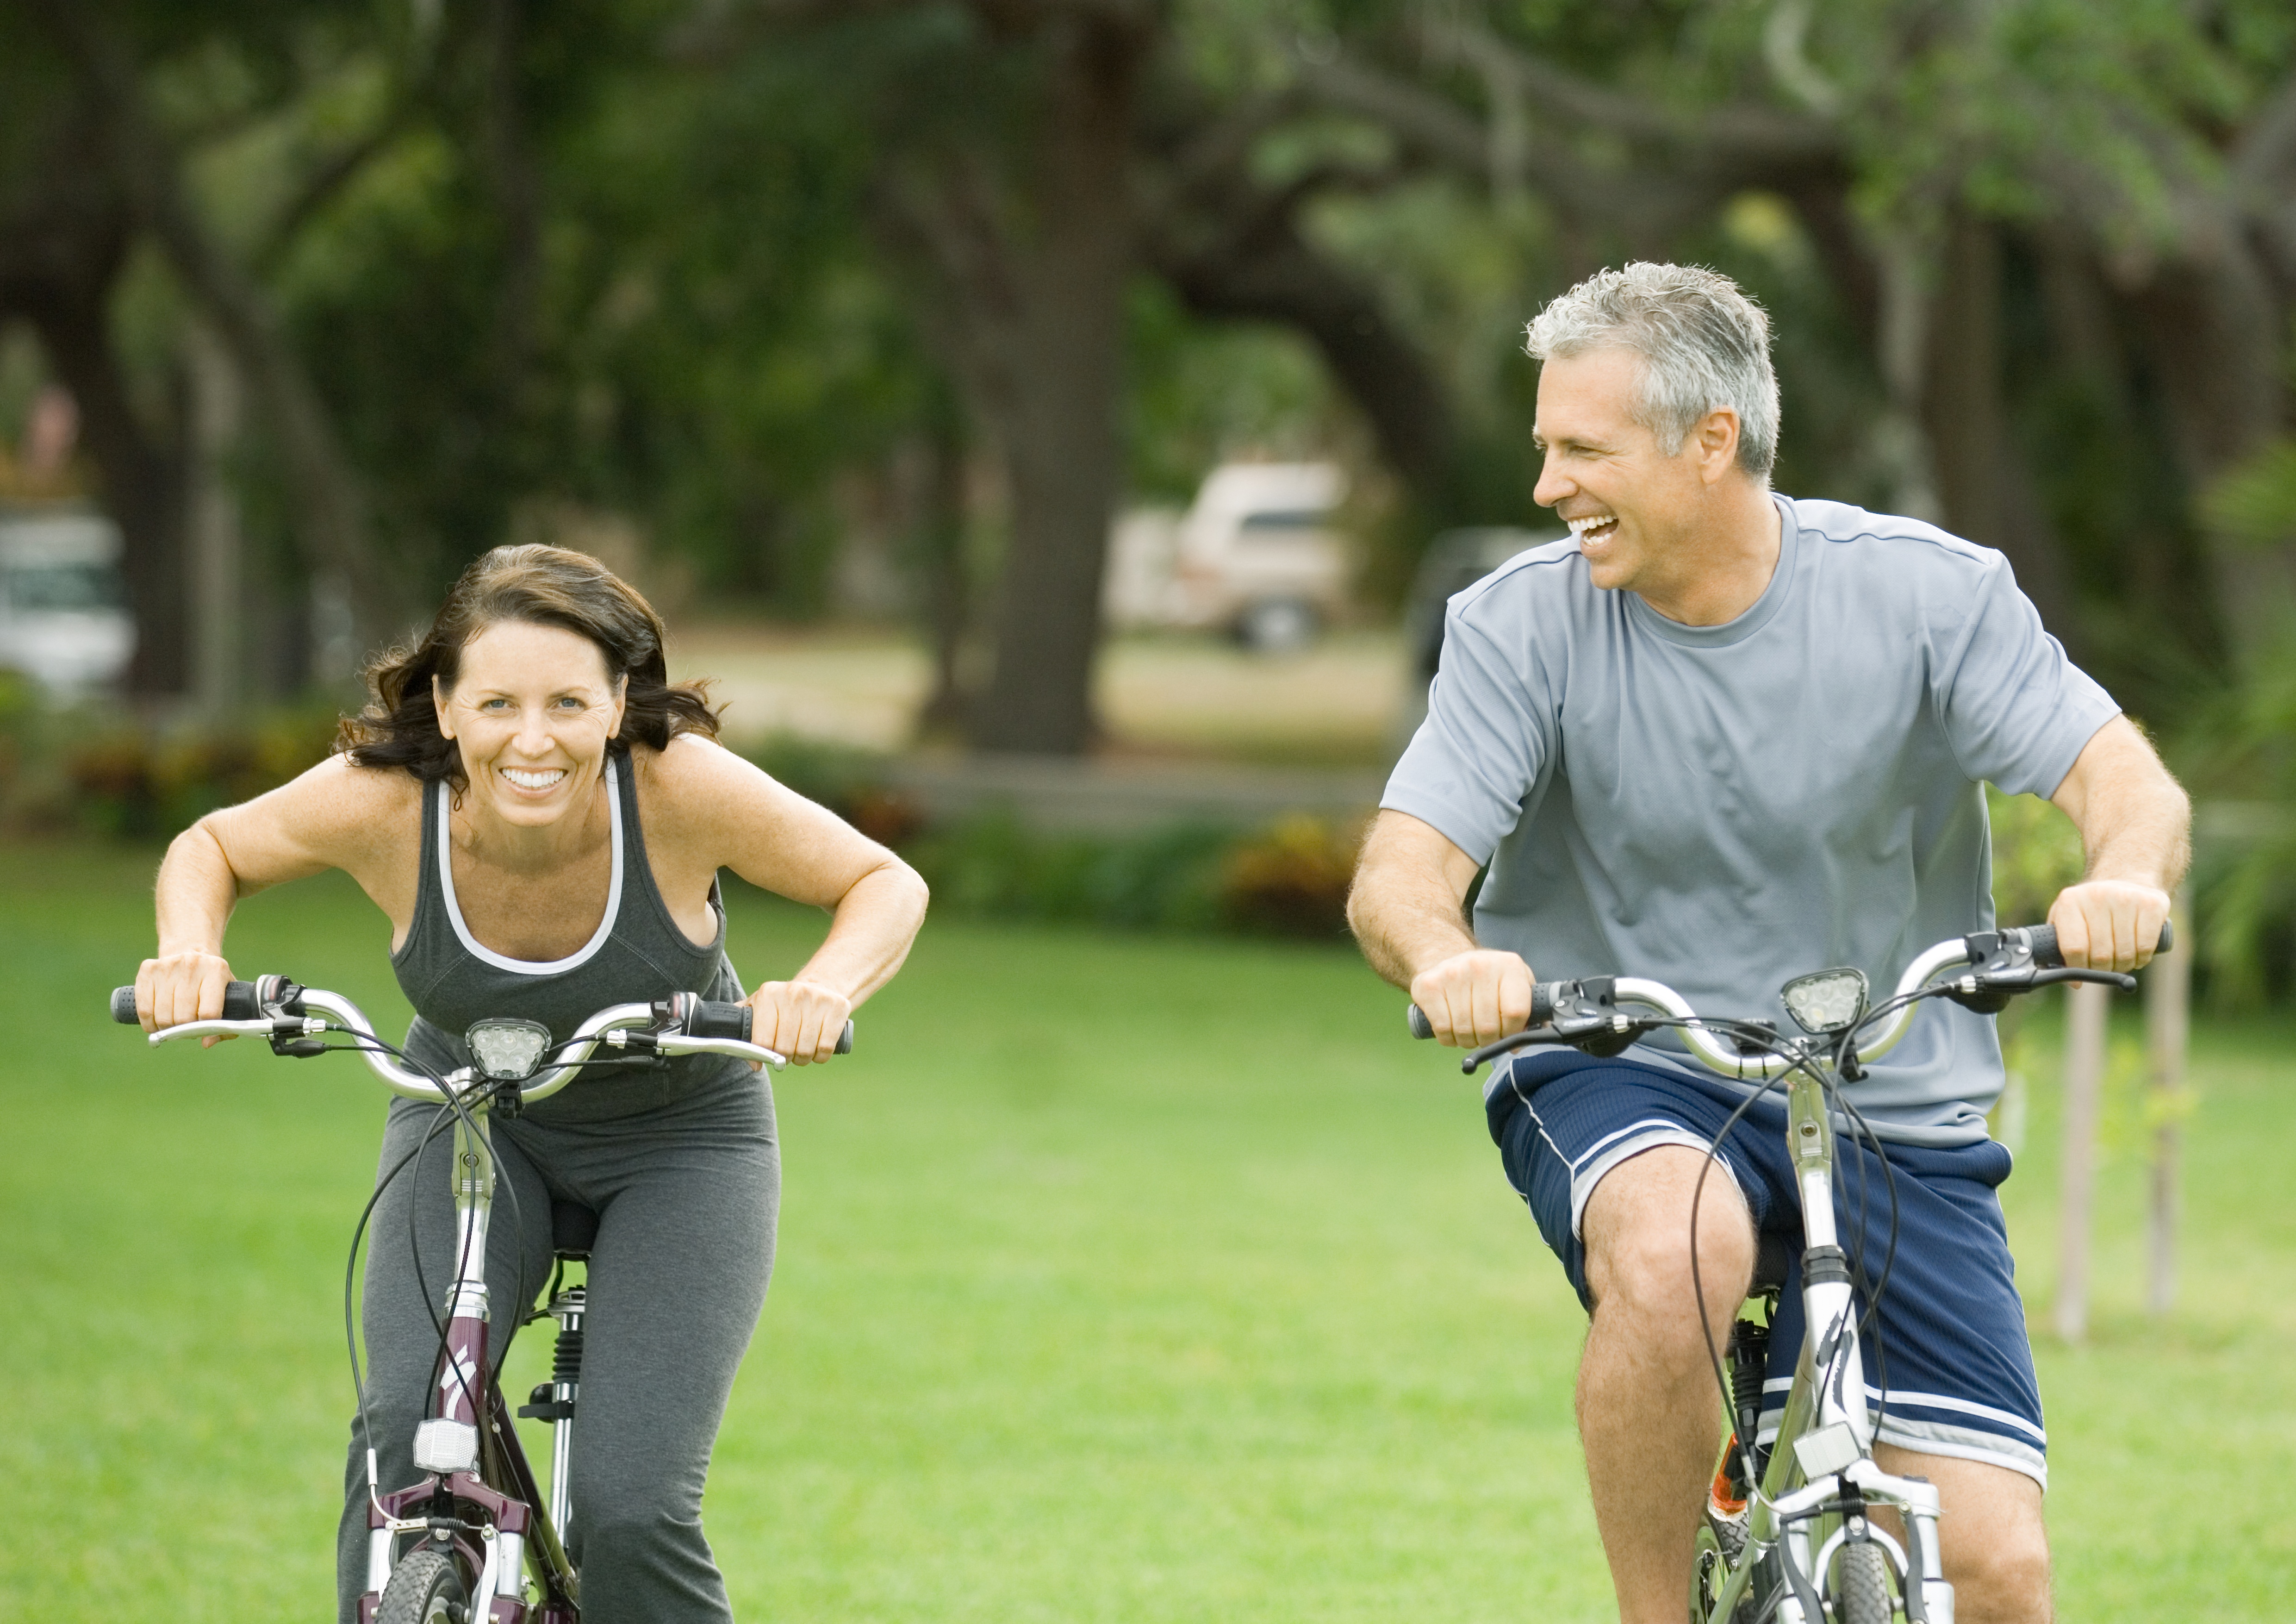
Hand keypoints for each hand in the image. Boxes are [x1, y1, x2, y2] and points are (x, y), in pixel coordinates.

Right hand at [136, 950, 237, 1046]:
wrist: (191, 951)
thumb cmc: (210, 982)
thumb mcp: (226, 996)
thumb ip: (225, 1024)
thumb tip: (206, 1042)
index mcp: (217, 970)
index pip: (209, 1012)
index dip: (205, 1028)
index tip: (204, 1030)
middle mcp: (192, 965)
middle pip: (183, 1017)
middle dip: (185, 1030)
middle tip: (187, 1027)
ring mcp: (167, 966)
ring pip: (163, 1016)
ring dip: (167, 1028)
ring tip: (173, 1024)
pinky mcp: (147, 970)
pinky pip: (144, 1010)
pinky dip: (149, 1024)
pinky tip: (157, 1023)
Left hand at [745, 978, 852, 1066]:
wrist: (821, 986)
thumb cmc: (784, 1005)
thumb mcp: (760, 1008)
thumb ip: (746, 1031)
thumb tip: (752, 1062)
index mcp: (768, 993)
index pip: (761, 1040)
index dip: (764, 1055)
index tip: (768, 1056)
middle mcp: (792, 993)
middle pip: (784, 1048)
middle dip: (785, 1058)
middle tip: (787, 1053)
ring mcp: (817, 999)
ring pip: (805, 1050)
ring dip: (803, 1058)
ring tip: (801, 1050)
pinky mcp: (837, 1007)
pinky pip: (825, 1047)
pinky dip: (820, 1057)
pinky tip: (817, 1049)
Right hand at [1409, 949, 1535, 1047]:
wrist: (1446, 956)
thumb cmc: (1487, 979)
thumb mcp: (1515, 984)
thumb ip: (1528, 1010)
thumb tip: (1527, 1040)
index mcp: (1509, 966)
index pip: (1516, 1012)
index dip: (1513, 1033)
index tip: (1508, 1034)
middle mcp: (1481, 966)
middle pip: (1488, 1027)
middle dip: (1488, 1041)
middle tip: (1486, 1035)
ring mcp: (1452, 974)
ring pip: (1464, 1031)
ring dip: (1468, 1041)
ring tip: (1469, 1029)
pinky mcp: (1429, 986)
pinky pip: (1443, 1030)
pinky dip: (1448, 1039)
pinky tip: (1452, 1027)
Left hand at [2047, 879, 2172, 971]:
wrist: (2126, 880)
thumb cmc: (2091, 910)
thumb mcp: (2067, 919)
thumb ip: (2060, 948)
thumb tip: (2073, 982)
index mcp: (2070, 901)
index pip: (2073, 948)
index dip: (2078, 969)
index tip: (2081, 975)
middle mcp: (2096, 896)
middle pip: (2100, 955)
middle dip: (2102, 970)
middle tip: (2103, 967)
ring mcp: (2126, 898)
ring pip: (2125, 954)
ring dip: (2123, 966)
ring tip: (2119, 960)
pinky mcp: (2152, 905)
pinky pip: (2146, 947)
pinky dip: (2141, 959)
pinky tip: (2136, 955)